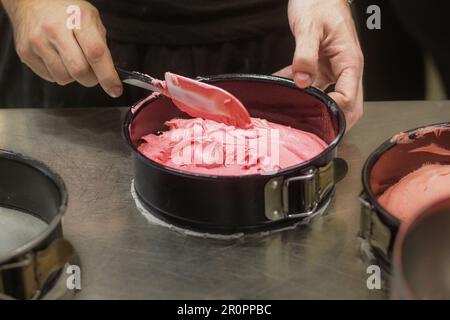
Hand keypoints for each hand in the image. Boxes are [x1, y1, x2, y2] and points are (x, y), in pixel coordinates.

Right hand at [2, 0, 122, 96]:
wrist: (31, 1)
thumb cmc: (65, 11)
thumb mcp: (90, 19)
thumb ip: (101, 45)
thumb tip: (110, 73)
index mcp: (78, 19)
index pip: (96, 53)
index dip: (107, 76)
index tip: (115, 89)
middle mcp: (55, 29)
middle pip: (79, 71)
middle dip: (91, 79)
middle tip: (92, 72)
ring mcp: (38, 42)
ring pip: (64, 78)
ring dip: (73, 76)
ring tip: (70, 58)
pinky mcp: (25, 52)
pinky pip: (50, 77)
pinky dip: (59, 73)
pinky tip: (57, 57)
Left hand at [274, 0, 363, 129]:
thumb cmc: (320, 2)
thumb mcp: (310, 27)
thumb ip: (305, 55)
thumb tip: (302, 81)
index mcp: (350, 60)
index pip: (350, 96)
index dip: (336, 110)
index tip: (318, 116)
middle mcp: (345, 68)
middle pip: (349, 105)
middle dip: (335, 121)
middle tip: (316, 133)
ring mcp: (334, 69)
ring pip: (330, 98)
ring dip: (315, 108)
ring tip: (296, 115)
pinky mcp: (321, 66)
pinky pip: (312, 85)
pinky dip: (299, 91)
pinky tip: (282, 90)